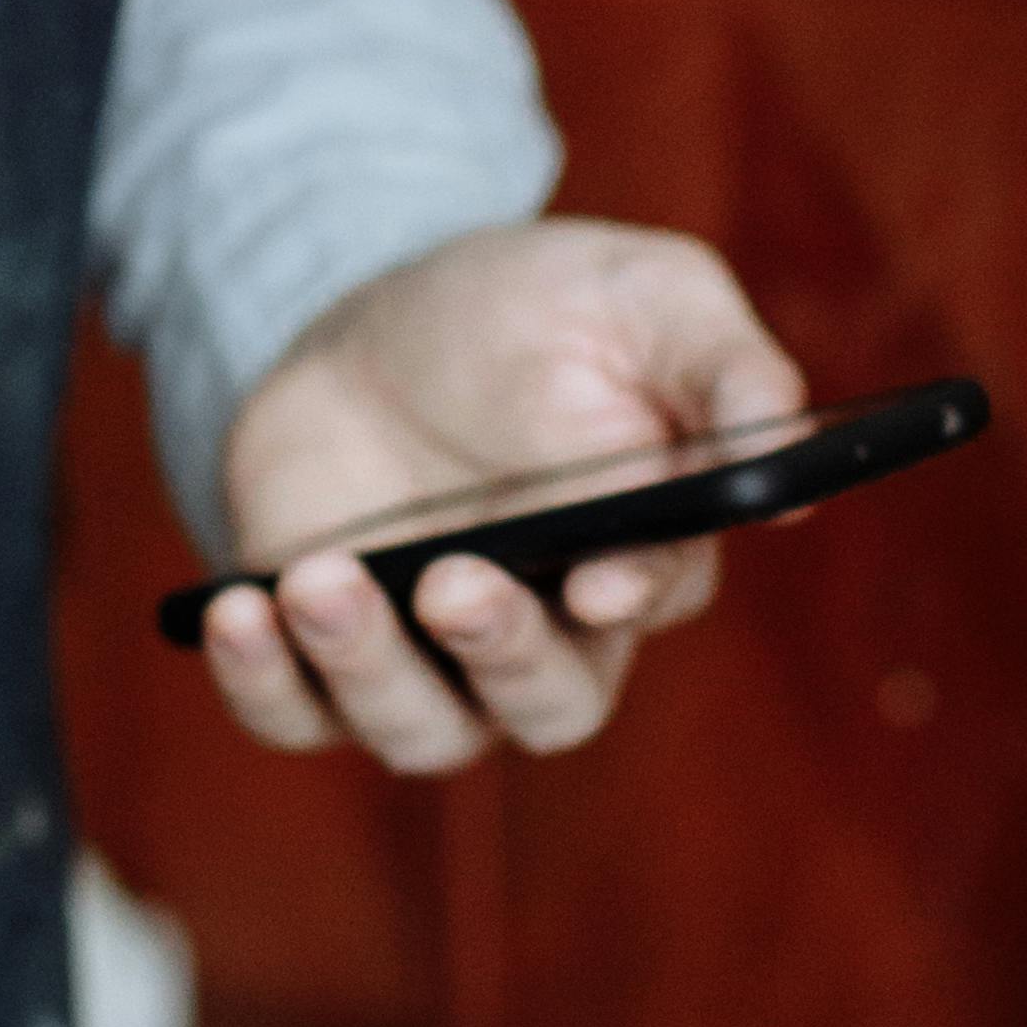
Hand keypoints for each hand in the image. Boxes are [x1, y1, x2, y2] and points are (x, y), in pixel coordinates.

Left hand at [203, 216, 800, 772]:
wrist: (375, 319)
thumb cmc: (535, 311)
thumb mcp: (647, 296)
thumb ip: (725, 370)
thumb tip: (789, 457)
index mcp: (643, 552)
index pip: (652, 599)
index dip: (630, 593)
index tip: (594, 573)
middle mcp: (545, 632)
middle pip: (548, 705)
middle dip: (503, 654)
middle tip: (450, 579)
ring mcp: (427, 657)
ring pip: (422, 731)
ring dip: (369, 668)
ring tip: (322, 577)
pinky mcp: (321, 655)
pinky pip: (294, 717)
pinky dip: (263, 682)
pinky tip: (238, 609)